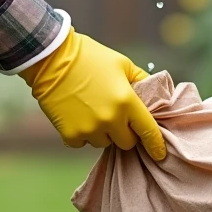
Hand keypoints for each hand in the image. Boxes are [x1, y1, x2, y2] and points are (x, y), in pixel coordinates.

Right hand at [20, 28, 166, 160]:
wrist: (52, 59)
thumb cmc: (90, 57)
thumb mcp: (123, 64)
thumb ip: (142, 82)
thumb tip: (156, 98)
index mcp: (126, 101)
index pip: (149, 132)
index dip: (156, 145)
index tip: (159, 154)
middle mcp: (110, 119)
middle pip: (127, 143)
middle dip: (125, 132)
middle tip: (116, 116)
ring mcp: (89, 129)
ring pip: (104, 143)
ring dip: (103, 133)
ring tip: (92, 111)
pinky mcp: (70, 134)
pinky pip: (83, 143)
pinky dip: (82, 133)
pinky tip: (77, 114)